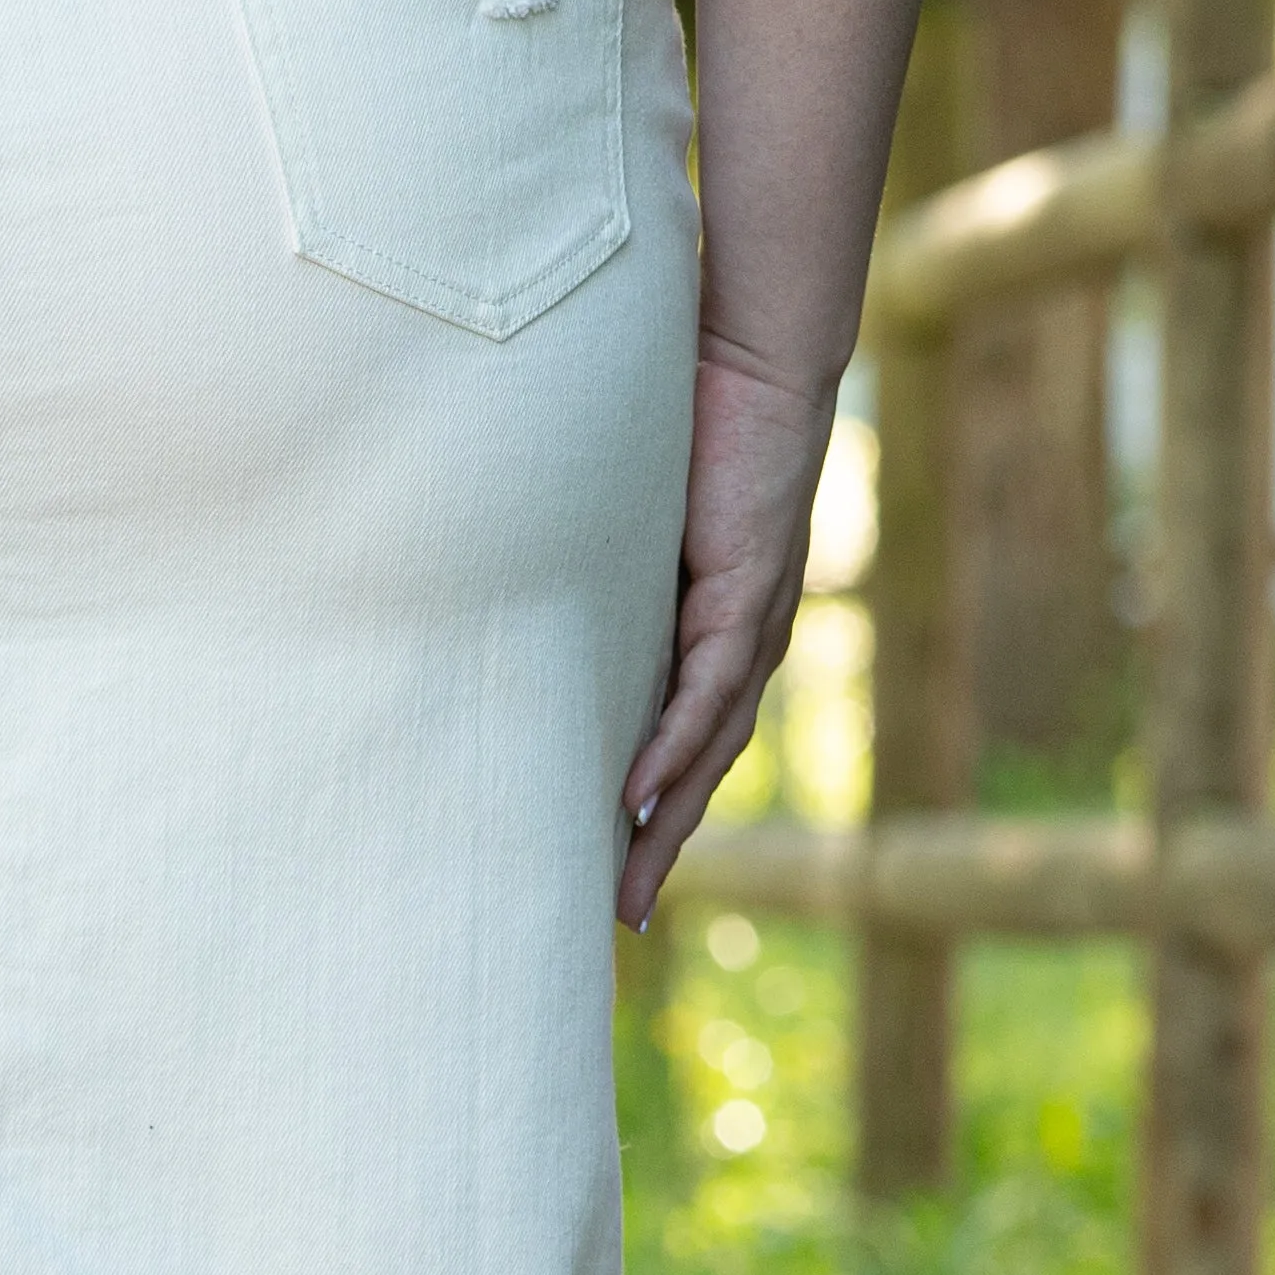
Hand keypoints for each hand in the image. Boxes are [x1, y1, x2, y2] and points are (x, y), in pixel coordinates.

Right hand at [617, 330, 836, 929]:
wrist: (755, 354)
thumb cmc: (689, 419)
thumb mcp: (630, 517)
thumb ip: (598, 566)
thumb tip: (519, 596)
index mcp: (717, 629)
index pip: (685, 741)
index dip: (651, 811)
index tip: (610, 872)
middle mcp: (744, 642)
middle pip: (700, 770)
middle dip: (658, 848)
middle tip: (616, 920)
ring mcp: (752, 623)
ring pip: (708, 748)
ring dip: (666, 822)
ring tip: (624, 885)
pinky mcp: (746, 591)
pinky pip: (708, 690)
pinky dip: (673, 746)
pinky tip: (635, 793)